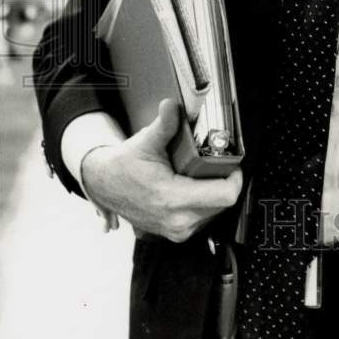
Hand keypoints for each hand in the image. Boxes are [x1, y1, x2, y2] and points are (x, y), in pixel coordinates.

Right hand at [80, 98, 242, 242]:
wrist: (104, 185)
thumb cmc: (124, 166)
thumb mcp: (146, 142)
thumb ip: (165, 124)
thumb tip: (172, 105)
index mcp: (172, 199)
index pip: (224, 196)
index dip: (235, 178)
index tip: (232, 164)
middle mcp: (177, 221)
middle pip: (222, 203)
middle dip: (223, 181)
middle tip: (216, 164)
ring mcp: (176, 230)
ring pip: (214, 212)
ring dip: (213, 192)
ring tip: (201, 174)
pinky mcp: (176, 232)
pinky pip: (203, 217)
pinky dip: (203, 201)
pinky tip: (193, 186)